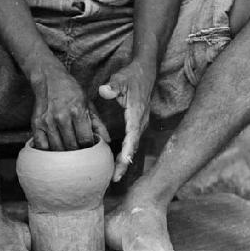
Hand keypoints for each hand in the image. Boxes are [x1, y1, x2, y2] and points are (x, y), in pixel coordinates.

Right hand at [30, 66, 109, 150]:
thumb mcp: (88, 105)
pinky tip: (55, 148)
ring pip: (58, 148)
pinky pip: (42, 146)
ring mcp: (47, 121)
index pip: (85, 140)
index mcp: (77, 111)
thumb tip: (107, 141)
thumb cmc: (71, 93)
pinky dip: (49, 151)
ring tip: (69, 150)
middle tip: (80, 150)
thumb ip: (98, 124)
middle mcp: (61, 117)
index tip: (89, 146)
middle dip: (78, 151)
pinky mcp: (36, 124)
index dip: (89, 147)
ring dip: (64, 153)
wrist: (49, 79)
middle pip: (72, 146)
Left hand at [99, 60, 155, 180]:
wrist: (145, 72)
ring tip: (114, 177)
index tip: (122, 164)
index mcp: (136, 114)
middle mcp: (140, 123)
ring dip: (124, 162)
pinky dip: (124, 154)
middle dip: (125, 164)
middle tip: (114, 179)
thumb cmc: (132, 76)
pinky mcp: (136, 126)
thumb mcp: (121, 78)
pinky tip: (115, 164)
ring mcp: (139, 125)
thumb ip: (113, 86)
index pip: (132, 137)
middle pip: (133, 148)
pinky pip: (131, 143)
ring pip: (132, 147)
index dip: (128, 151)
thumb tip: (104, 91)